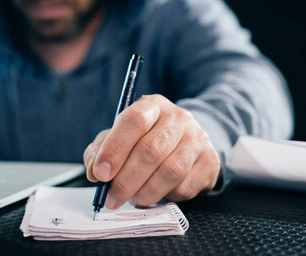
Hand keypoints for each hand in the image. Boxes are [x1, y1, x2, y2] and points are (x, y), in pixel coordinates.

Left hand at [83, 94, 220, 208]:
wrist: (188, 143)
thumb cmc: (146, 140)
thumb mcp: (120, 137)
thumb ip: (100, 151)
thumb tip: (95, 172)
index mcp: (153, 105)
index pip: (134, 120)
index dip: (115, 148)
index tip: (101, 173)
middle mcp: (178, 117)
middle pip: (151, 150)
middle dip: (126, 180)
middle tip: (112, 198)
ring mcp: (197, 138)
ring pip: (170, 171)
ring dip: (146, 192)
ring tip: (134, 199)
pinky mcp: (209, 161)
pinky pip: (186, 186)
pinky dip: (167, 196)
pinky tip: (158, 193)